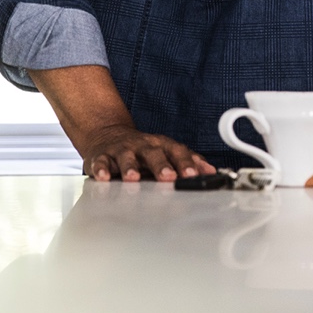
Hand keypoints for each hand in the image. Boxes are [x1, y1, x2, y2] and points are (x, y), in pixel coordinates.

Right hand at [80, 125, 215, 182]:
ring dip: (130, 167)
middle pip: (153, 153)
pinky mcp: (102, 156)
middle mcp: (143, 146)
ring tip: (133, 178)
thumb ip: (188, 161)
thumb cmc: (142, 148)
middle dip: (161, 165)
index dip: (186, 163)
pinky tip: (104, 177)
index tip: (195, 175)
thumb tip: (211, 171)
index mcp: (160, 145)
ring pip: (126, 157)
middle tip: (169, 177)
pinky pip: (101, 162)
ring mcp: (122, 150)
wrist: (108, 134)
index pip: (176, 152)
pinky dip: (101, 169)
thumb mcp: (166, 151)